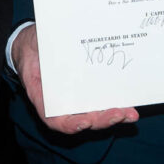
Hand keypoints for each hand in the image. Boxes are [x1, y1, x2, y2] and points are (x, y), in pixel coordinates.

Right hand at [11, 24, 137, 133]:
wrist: (34, 43)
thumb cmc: (32, 44)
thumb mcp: (32, 44)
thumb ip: (41, 47)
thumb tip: (56, 40)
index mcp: (43, 95)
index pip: (54, 119)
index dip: (70, 124)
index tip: (85, 120)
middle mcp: (61, 101)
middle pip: (82, 120)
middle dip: (102, 120)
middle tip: (119, 114)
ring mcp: (75, 98)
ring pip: (94, 115)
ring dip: (113, 116)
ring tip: (130, 114)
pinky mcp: (87, 91)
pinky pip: (100, 102)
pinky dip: (114, 106)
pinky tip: (128, 106)